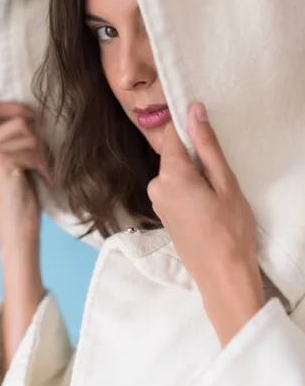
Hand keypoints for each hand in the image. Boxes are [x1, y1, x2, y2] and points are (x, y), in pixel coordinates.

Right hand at [0, 101, 52, 247]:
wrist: (16, 231)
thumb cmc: (17, 199)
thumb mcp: (6, 164)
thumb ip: (8, 140)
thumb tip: (32, 113)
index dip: (16, 107)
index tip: (37, 118)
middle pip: (17, 120)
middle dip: (37, 137)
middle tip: (45, 155)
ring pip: (29, 135)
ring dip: (43, 154)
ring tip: (45, 172)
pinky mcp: (2, 162)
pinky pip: (34, 151)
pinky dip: (45, 165)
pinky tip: (47, 179)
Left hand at [147, 102, 265, 345]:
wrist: (222, 275)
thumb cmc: (229, 230)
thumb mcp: (225, 182)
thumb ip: (206, 144)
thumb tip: (194, 110)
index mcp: (170, 175)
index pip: (172, 134)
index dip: (190, 130)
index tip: (208, 139)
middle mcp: (156, 186)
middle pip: (174, 155)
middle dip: (196, 159)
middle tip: (220, 179)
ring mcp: (157, 202)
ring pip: (176, 172)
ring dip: (194, 176)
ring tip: (215, 197)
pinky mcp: (162, 213)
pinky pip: (174, 189)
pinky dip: (189, 190)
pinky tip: (206, 207)